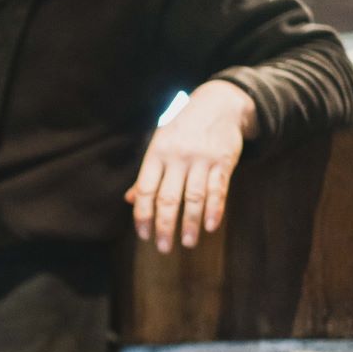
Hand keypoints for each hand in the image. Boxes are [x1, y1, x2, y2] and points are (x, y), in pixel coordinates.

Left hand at [125, 81, 257, 252]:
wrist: (219, 103)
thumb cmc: (183, 129)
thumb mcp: (160, 144)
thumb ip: (147, 173)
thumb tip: (129, 200)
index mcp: (157, 154)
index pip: (145, 190)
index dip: (143, 215)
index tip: (144, 235)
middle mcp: (177, 157)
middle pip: (168, 198)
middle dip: (165, 226)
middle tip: (164, 248)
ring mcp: (201, 159)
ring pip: (194, 198)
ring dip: (191, 224)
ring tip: (189, 243)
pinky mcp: (223, 161)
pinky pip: (218, 190)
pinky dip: (214, 210)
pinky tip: (210, 226)